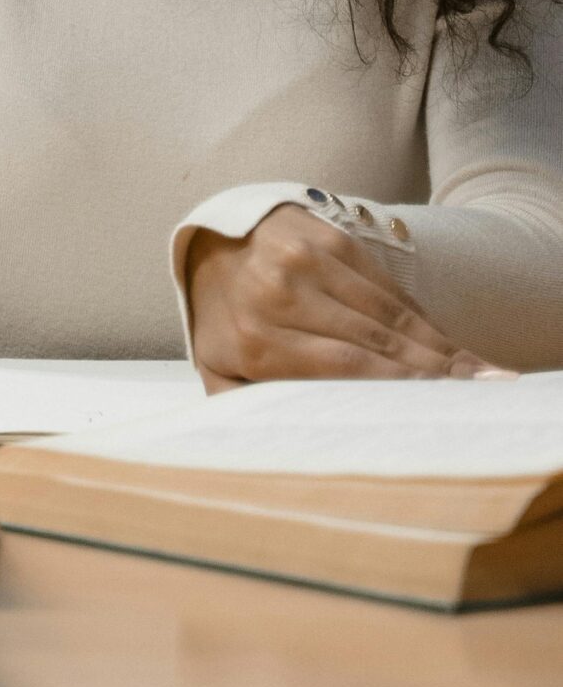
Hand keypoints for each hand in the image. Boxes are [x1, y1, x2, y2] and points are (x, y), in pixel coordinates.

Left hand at [186, 204, 516, 393]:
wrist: (210, 239)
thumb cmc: (222, 319)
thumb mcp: (216, 369)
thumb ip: (242, 411)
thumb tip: (277, 450)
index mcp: (256, 337)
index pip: (343, 367)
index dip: (396, 386)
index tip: (436, 411)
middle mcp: (280, 293)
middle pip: (373, 339)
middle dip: (430, 371)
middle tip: (476, 397)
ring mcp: (305, 258)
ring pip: (385, 309)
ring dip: (435, 345)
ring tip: (476, 375)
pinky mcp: (328, 235)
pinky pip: (382, 281)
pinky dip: (417, 314)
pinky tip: (445, 340)